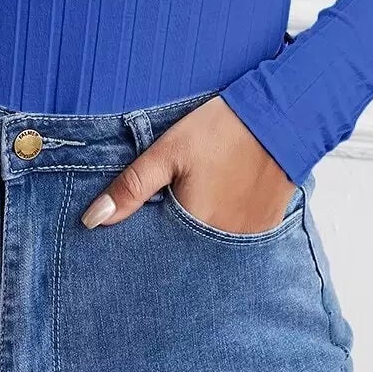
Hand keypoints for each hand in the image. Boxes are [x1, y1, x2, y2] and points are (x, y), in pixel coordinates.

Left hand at [78, 94, 297, 233]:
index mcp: (192, 226)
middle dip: (169, 244)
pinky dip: (221, 233)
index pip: (156, 252)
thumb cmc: (222, 130)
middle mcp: (220, 244)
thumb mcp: (168, 151)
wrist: (280, 117)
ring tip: (195, 209)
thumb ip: (132, 187)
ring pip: (209, 250)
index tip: (136, 230)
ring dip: (196, 239)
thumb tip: (92, 221)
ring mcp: (246, 241)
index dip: (143, 242)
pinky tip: (218, 208)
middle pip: (184, 254)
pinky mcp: (265, 231)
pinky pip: (235, 243)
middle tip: (169, 211)